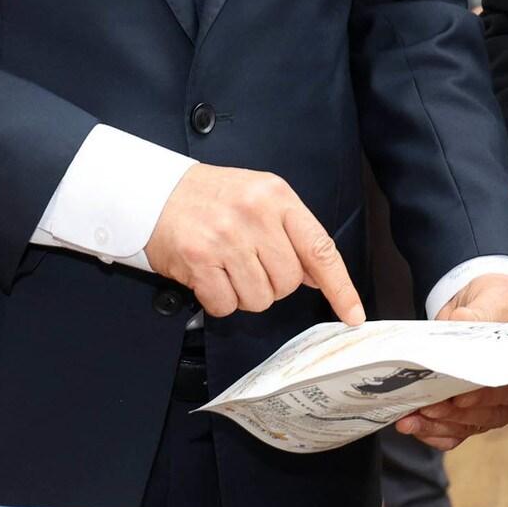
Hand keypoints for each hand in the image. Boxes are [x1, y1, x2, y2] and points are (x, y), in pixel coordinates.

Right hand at [146, 164, 365, 324]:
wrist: (154, 192)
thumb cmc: (212, 198)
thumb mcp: (260, 197)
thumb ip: (291, 233)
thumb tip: (318, 275)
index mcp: (277, 197)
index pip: (320, 248)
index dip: (340, 287)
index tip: (353, 314)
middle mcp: (255, 215)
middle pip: (288, 282)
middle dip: (272, 283)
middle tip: (249, 263)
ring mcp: (226, 238)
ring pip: (259, 298)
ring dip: (244, 293)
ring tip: (227, 266)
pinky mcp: (198, 259)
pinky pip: (226, 305)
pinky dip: (219, 300)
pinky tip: (209, 275)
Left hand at [396, 274, 507, 450]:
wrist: (484, 306)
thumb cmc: (498, 305)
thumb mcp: (495, 301)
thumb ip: (481, 313)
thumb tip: (461, 320)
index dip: (485, 398)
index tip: (460, 399)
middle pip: (487, 414)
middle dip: (454, 414)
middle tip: (427, 407)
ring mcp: (495, 410)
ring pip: (468, 427)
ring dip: (437, 425)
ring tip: (410, 418)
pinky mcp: (472, 417)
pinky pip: (454, 434)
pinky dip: (432, 432)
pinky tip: (414, 424)